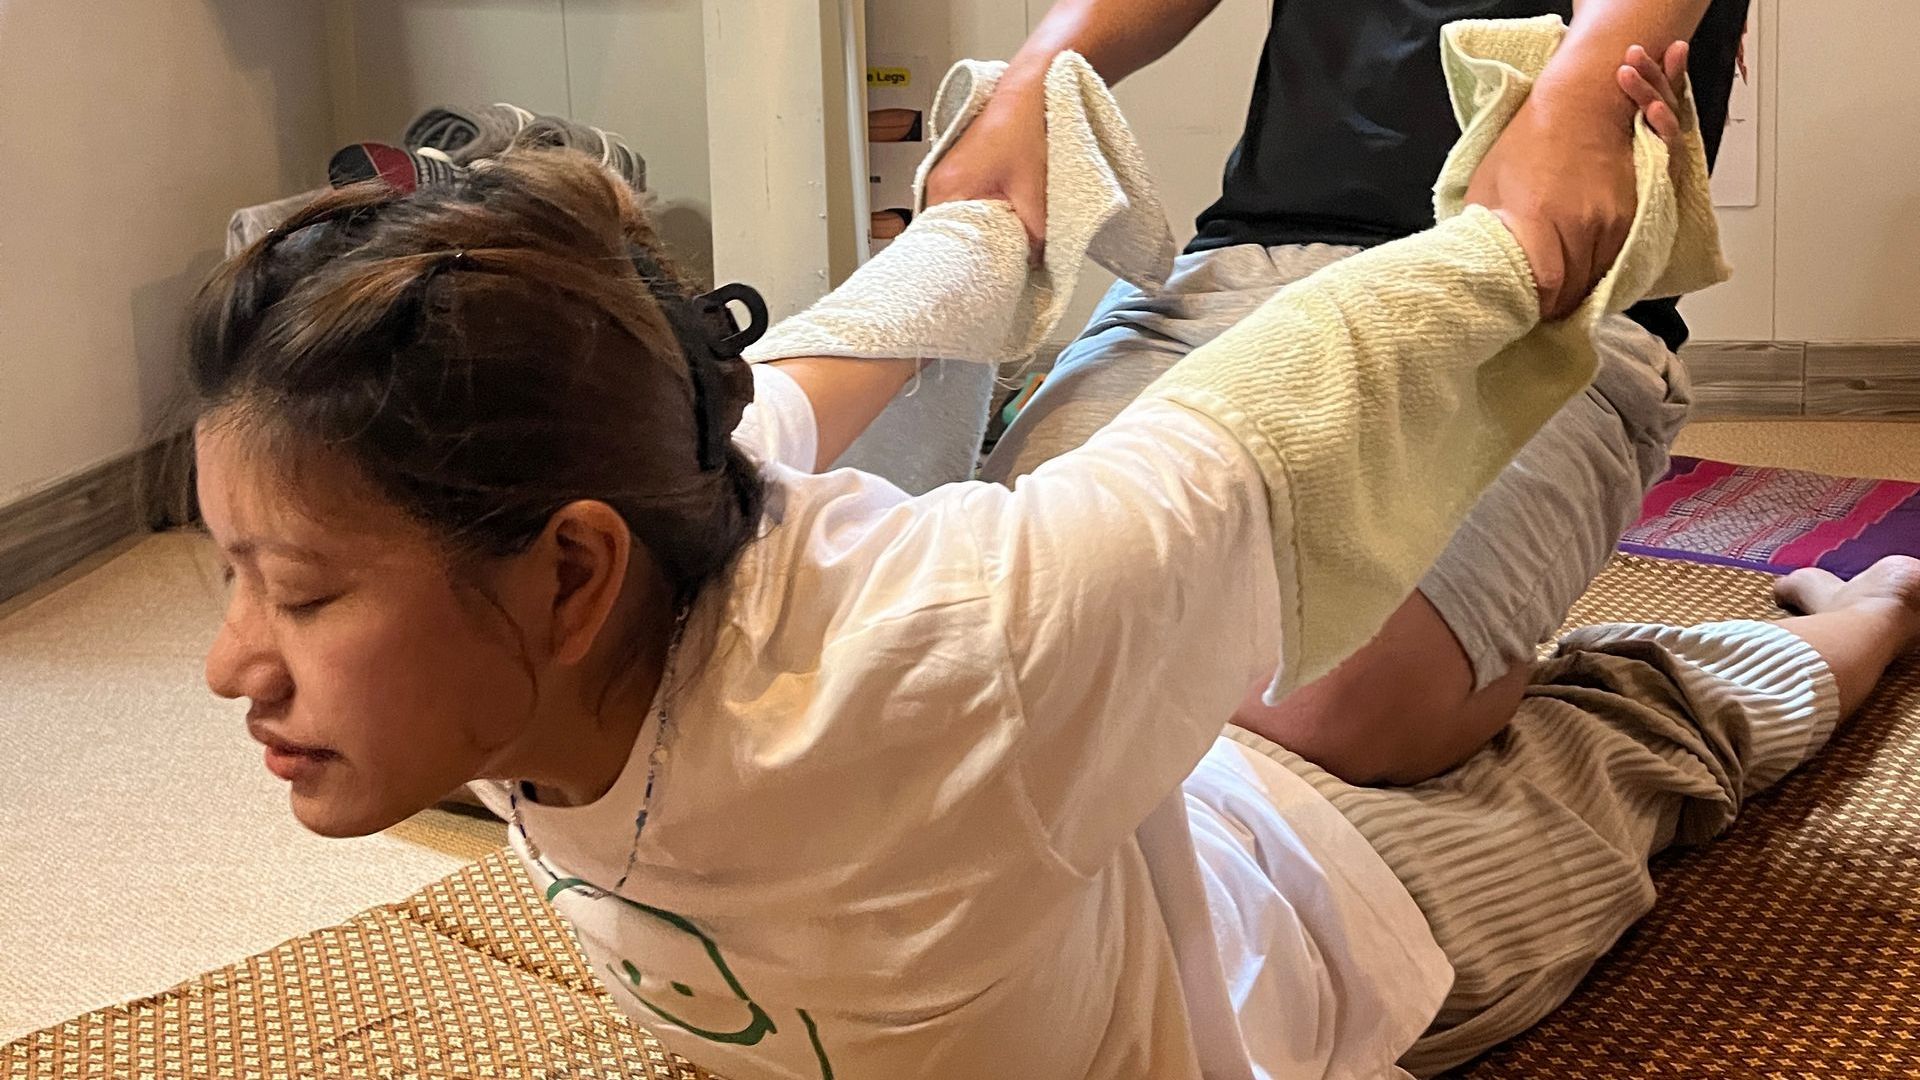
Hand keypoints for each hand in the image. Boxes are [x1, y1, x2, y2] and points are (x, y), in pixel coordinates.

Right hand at [922, 72, 1048, 257]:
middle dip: (973, 256)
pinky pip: (968, 209)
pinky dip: (985, 220)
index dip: (959, 270)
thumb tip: (1029, 264)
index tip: (978, 285)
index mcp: (947, 190)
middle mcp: (939, 184)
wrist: (1033, 91)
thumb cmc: (1027, 127)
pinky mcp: (963, 174)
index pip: (937, 249)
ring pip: (961, 224)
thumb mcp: (1035, 194)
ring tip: (1002, 249)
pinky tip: (1004, 225)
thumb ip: (1033, 239)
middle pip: (949, 239)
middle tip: (996, 273)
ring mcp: (949, 178)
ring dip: (982, 236)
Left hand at [1467, 41, 1688, 319]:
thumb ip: (1488, 232)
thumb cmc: (1526, 141)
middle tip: (1535, 311)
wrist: (1581, 103)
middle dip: (1554, 306)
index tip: (1522, 314)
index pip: (1544, 289)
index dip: (1534, 309)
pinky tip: (1578, 270)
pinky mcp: (1631, 215)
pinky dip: (1597, 270)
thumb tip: (1480, 267)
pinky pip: (1615, 260)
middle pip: (1573, 290)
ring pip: (1598, 278)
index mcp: (1539, 217)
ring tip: (1555, 294)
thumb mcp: (1488, 186)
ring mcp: (1611, 220)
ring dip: (1578, 290)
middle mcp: (1581, 223)